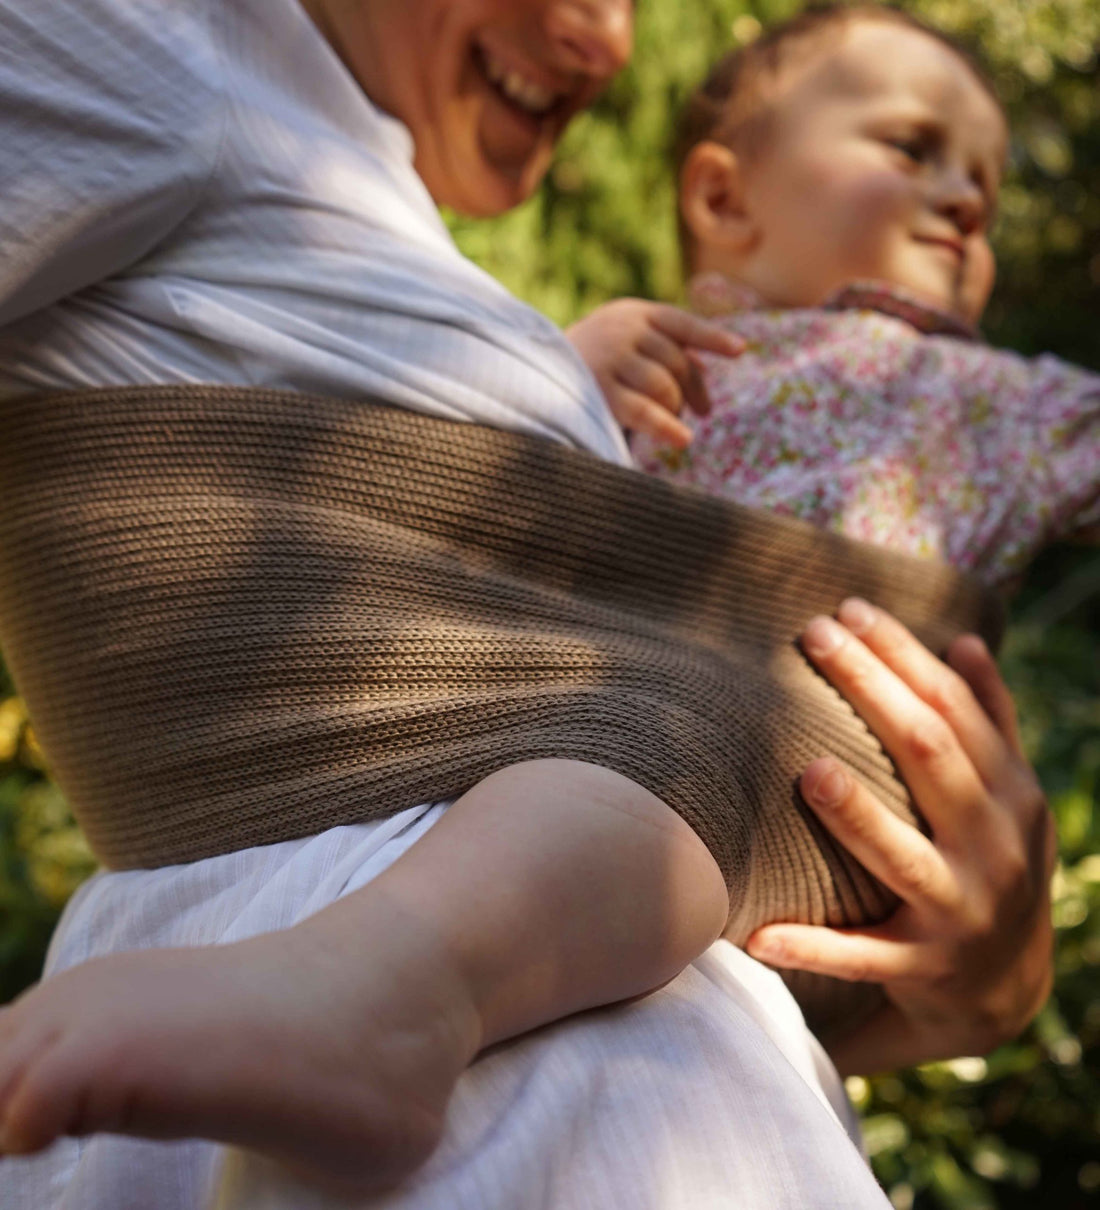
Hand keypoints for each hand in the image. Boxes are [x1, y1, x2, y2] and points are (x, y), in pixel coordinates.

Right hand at [566, 299, 744, 448]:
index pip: (682, 324)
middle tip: (700, 410)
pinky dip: (666, 426)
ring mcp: (610, 359)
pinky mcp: (598, 391)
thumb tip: (707, 369)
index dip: (712, 338)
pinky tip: (682, 440)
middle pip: (678, 362)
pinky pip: (642, 411)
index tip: (740, 350)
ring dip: (675, 408)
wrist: (534, 369)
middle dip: (693, 390)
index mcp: (634, 313)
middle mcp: (623, 330)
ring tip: (673, 420)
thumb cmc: (592, 360)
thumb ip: (664, 348)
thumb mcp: (627, 342)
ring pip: (664, 386)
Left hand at [746, 598, 1055, 1074]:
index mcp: (1011, 793)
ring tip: (810, 770)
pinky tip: (756, 934)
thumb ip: (991, 721)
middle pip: (929, 754)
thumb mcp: (1009, 794)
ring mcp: (960, 909)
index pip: (953, 708)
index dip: (903, 654)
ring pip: (903, 857)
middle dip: (871, 689)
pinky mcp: (923, 968)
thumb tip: (966, 641)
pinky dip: (811, 947)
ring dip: (856, 815)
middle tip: (812, 635)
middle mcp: (994, 846)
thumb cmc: (991, 860)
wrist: (1011, 988)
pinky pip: (861, 958)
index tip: (848, 607)